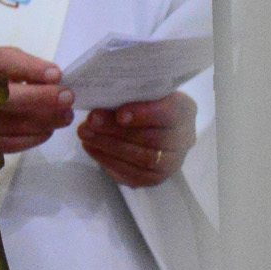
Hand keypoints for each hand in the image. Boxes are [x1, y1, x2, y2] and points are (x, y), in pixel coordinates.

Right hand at [0, 44, 72, 154]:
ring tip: (65, 116)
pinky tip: (48, 130)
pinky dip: (33, 138)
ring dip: (45, 121)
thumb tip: (53, 77)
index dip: (29, 69)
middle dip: (42, 99)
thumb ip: (20, 65)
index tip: (56, 74)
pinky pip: (9, 144)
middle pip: (7, 98)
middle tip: (67, 98)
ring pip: (13, 124)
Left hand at [79, 90, 197, 187]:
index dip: (144, 115)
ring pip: (143, 159)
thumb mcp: (141, 91)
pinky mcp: (156, 178)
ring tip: (85, 134)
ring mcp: (172, 162)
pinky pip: (134, 175)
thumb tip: (103, 97)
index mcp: (184, 110)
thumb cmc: (144, 102)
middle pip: (152, 139)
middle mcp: (184, 139)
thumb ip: (130, 93)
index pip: (168, 113)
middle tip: (90, 122)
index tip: (119, 114)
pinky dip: (109, 161)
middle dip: (116, 131)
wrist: (154, 126)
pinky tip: (91, 148)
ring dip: (109, 147)